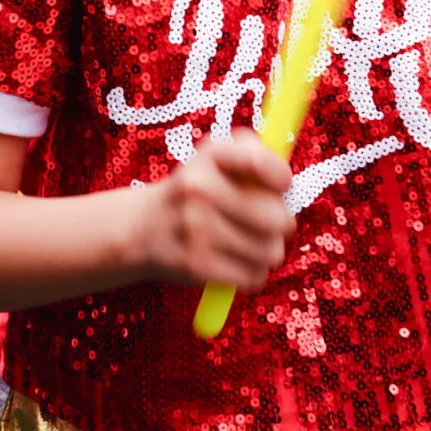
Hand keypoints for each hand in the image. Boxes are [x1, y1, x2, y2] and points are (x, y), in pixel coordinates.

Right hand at [138, 131, 293, 289]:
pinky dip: (253, 272)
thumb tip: (287, 183)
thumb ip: (256, 153)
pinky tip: (237, 261)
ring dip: (269, 251)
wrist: (143, 226)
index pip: (260, 163)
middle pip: (277, 218)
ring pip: (270, 251)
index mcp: (210, 156)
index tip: (282, 187)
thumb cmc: (196, 189)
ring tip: (251, 243)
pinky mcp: (197, 265)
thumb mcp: (217, 155)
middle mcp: (199, 189)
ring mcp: (196, 229)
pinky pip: (253, 276)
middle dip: (282, 224)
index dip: (283, 178)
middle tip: (270, 222)